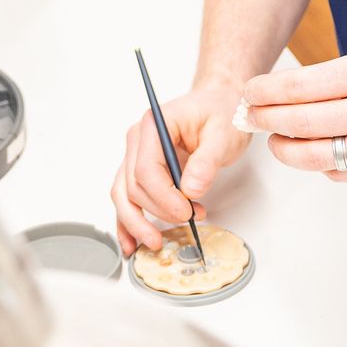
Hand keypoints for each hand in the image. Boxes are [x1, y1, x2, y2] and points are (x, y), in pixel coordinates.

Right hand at [109, 80, 250, 255]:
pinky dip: (127, 220)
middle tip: (186, 221)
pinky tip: (132, 241)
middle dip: (157, 211)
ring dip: (136, 222)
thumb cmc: (220, 112)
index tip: (186, 211)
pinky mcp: (142, 169)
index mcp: (154, 125)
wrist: (219, 104)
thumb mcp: (223, 134)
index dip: (164, 197)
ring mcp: (137, 154)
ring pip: (123, 194)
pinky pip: (126, 196)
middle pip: (133, 185)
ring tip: (154, 242)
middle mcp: (139, 139)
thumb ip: (207, 161)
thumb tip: (191, 189)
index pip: (146, 168)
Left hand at [243, 41, 346, 184]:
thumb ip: (340, 75)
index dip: (266, 91)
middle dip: (265, 119)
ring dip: (286, 149)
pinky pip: (342, 174)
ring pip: (315, 155)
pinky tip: (317, 154)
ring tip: (276, 141)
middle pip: (300, 121)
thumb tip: (293, 92)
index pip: (300, 86)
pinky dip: (323, 166)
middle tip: (251, 116)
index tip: (250, 91)